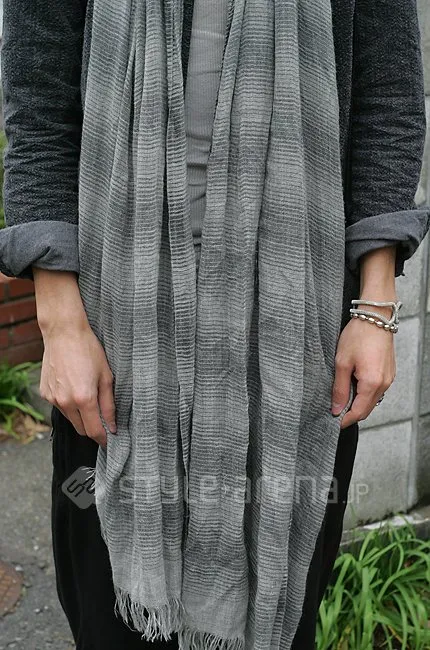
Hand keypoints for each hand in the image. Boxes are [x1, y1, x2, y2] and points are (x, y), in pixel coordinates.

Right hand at [34, 269, 115, 447]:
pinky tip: (75, 388)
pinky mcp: (45, 393)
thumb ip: (109, 405)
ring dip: (81, 416)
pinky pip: (60, 407)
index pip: (94, 431)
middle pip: (81, 429)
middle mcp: (65, 402)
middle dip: (93, 429)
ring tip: (89, 398)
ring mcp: (53, 398)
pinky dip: (69, 405)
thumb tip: (112, 425)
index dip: (104, 439)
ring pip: (70, 419)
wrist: (64, 333)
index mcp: (84, 399)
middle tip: (104, 421)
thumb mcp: (106, 377)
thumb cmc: (89, 350)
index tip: (110, 440)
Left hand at [332, 314, 395, 428]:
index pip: (358, 412)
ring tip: (342, 396)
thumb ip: (340, 388)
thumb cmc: (358, 335)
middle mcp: (384, 384)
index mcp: (372, 383)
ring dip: (358, 402)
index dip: (344, 419)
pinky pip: (376, 390)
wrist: (375, 317)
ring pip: (372, 400)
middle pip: (366, 409)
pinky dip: (365, 393)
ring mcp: (389, 378)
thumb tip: (336, 408)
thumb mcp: (342, 362)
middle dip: (351, 413)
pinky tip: (353, 385)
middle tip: (334, 410)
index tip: (333, 422)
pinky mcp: (389, 372)